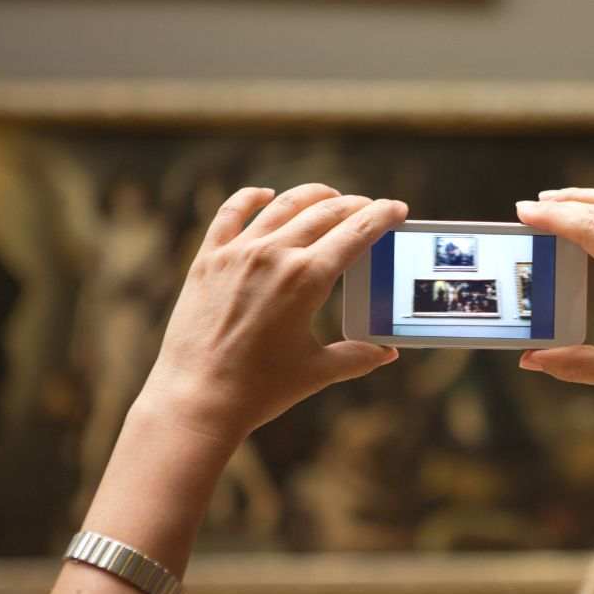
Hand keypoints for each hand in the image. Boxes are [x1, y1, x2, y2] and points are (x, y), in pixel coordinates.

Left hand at [139, 184, 407, 441]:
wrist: (196, 399)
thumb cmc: (260, 389)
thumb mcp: (318, 371)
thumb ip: (357, 356)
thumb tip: (387, 353)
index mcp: (308, 279)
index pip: (357, 233)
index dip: (382, 216)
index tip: (397, 208)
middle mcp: (274, 255)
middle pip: (325, 213)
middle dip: (354, 206)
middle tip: (370, 208)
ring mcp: (237, 253)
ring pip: (283, 206)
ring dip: (313, 196)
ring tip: (330, 196)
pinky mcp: (208, 259)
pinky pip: (230, 214)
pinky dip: (251, 199)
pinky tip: (265, 195)